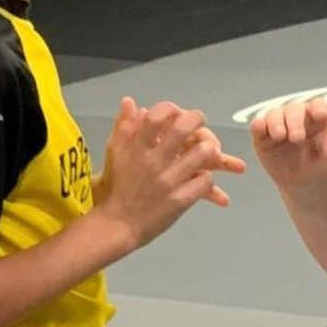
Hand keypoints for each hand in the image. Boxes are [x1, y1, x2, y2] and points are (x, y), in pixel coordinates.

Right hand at [98, 97, 245, 249]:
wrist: (116, 225)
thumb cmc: (116, 189)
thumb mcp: (116, 153)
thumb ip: (124, 126)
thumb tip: (129, 101)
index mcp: (137, 148)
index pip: (157, 116)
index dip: (171, 109)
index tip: (176, 112)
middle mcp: (153, 162)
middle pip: (183, 129)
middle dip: (197, 121)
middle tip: (201, 124)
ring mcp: (168, 182)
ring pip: (201, 154)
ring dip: (210, 149)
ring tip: (210, 151)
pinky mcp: (178, 201)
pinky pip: (204, 182)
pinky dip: (208, 179)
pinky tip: (204, 179)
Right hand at [251, 99, 326, 191]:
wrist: (302, 181)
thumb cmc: (321, 164)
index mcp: (317, 117)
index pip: (318, 106)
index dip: (319, 108)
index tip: (320, 116)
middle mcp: (297, 116)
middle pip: (294, 109)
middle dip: (295, 121)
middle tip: (297, 138)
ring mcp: (279, 124)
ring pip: (275, 114)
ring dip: (276, 122)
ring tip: (280, 136)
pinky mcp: (262, 135)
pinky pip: (258, 125)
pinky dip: (258, 125)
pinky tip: (260, 128)